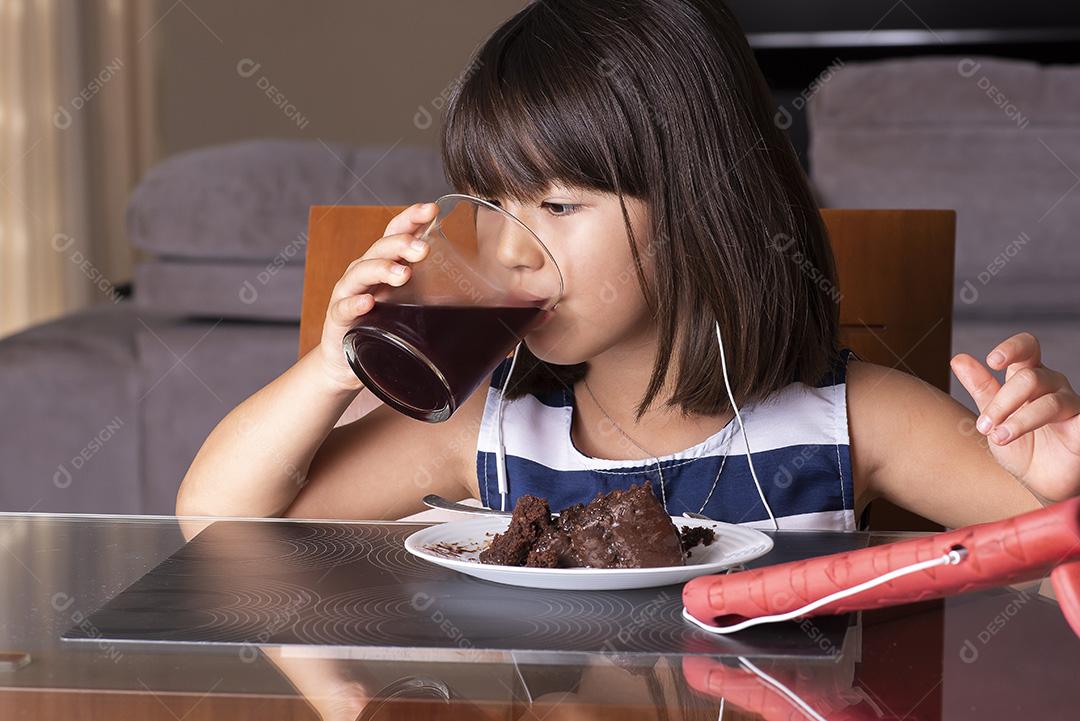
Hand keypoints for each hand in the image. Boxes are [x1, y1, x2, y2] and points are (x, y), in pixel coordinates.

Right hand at [316, 202, 436, 390]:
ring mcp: (349, 294)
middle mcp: (365, 273)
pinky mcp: (339, 319)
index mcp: (385, 264)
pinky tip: (368, 302)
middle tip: (423, 249)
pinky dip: (355, 303)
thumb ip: (450, 310)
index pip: (396, 233)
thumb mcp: (416, 312)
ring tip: (403, 274)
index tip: (430, 210)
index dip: (410, 218)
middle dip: (402, 245)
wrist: (347, 363)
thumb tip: (501, 327)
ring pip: (362, 272)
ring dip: (382, 268)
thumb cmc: (385, 329)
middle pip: (381, 248)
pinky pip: (344, 308)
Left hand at [951, 332, 1079, 501]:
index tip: (992, 362)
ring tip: (997, 437)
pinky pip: (1074, 418)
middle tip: (983, 426)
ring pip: (1048, 400)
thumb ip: (980, 387)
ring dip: (1017, 420)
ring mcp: (1071, 404)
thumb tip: (958, 359)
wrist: (1038, 482)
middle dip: (1001, 402)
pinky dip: (1046, 424)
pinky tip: (1032, 435)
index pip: (1028, 348)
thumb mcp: (994, 417)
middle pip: (1029, 378)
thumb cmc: (1020, 446)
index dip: (1013, 348)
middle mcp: (1053, 386)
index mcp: (1030, 377)